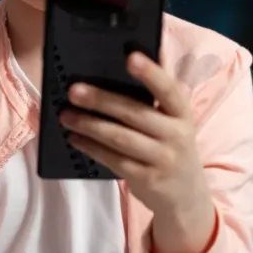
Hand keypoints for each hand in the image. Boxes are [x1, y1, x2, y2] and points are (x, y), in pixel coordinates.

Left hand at [59, 51, 215, 252]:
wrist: (186, 196)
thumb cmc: (171, 147)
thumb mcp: (173, 122)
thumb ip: (156, 98)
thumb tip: (129, 61)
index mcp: (183, 113)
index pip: (169, 90)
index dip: (151, 73)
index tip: (130, 57)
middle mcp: (177, 135)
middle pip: (135, 113)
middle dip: (102, 100)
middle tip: (74, 90)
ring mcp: (163, 159)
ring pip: (121, 138)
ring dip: (90, 125)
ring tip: (66, 115)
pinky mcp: (147, 179)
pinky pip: (114, 160)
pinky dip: (92, 148)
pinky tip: (75, 139)